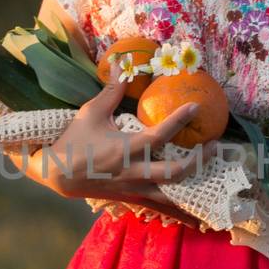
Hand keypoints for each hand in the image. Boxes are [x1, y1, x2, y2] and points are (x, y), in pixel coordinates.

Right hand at [0, 70, 219, 218]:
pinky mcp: (131, 198)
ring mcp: (133, 188)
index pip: (160, 135)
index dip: (180, 120)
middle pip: (175, 172)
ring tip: (209, 173)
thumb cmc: (74, 140)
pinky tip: (191, 205)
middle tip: (212, 145)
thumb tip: (121, 64)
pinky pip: (159, 203)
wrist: (57, 174)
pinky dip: (176, 204)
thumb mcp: (91, 113)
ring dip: (192, 184)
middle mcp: (133, 172)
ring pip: (171, 194)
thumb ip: (112, 90)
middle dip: (198, 160)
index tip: (196, 107)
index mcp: (126, 148)